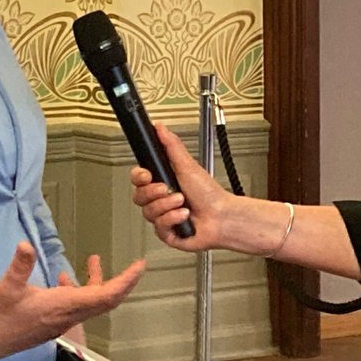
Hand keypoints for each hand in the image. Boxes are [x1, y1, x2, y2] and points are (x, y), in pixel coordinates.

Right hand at [0, 244, 143, 360]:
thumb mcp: (7, 288)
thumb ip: (19, 266)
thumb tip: (25, 245)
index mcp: (63, 306)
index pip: (105, 295)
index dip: (125, 282)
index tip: (139, 267)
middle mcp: (68, 316)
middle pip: (106, 300)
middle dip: (122, 282)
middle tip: (135, 266)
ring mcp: (61, 321)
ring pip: (90, 302)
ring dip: (97, 282)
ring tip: (94, 260)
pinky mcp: (52, 322)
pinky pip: (76, 305)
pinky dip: (78, 289)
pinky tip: (63, 279)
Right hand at [130, 124, 228, 250]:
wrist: (222, 217)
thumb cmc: (209, 194)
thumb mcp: (188, 165)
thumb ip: (171, 146)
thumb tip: (160, 128)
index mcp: (164, 182)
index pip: (139, 178)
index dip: (139, 176)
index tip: (147, 174)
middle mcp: (161, 199)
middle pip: (138, 196)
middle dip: (154, 192)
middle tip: (168, 188)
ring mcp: (163, 216)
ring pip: (148, 212)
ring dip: (167, 205)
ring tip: (182, 202)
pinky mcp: (167, 233)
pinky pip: (158, 227)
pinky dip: (173, 219)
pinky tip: (184, 216)